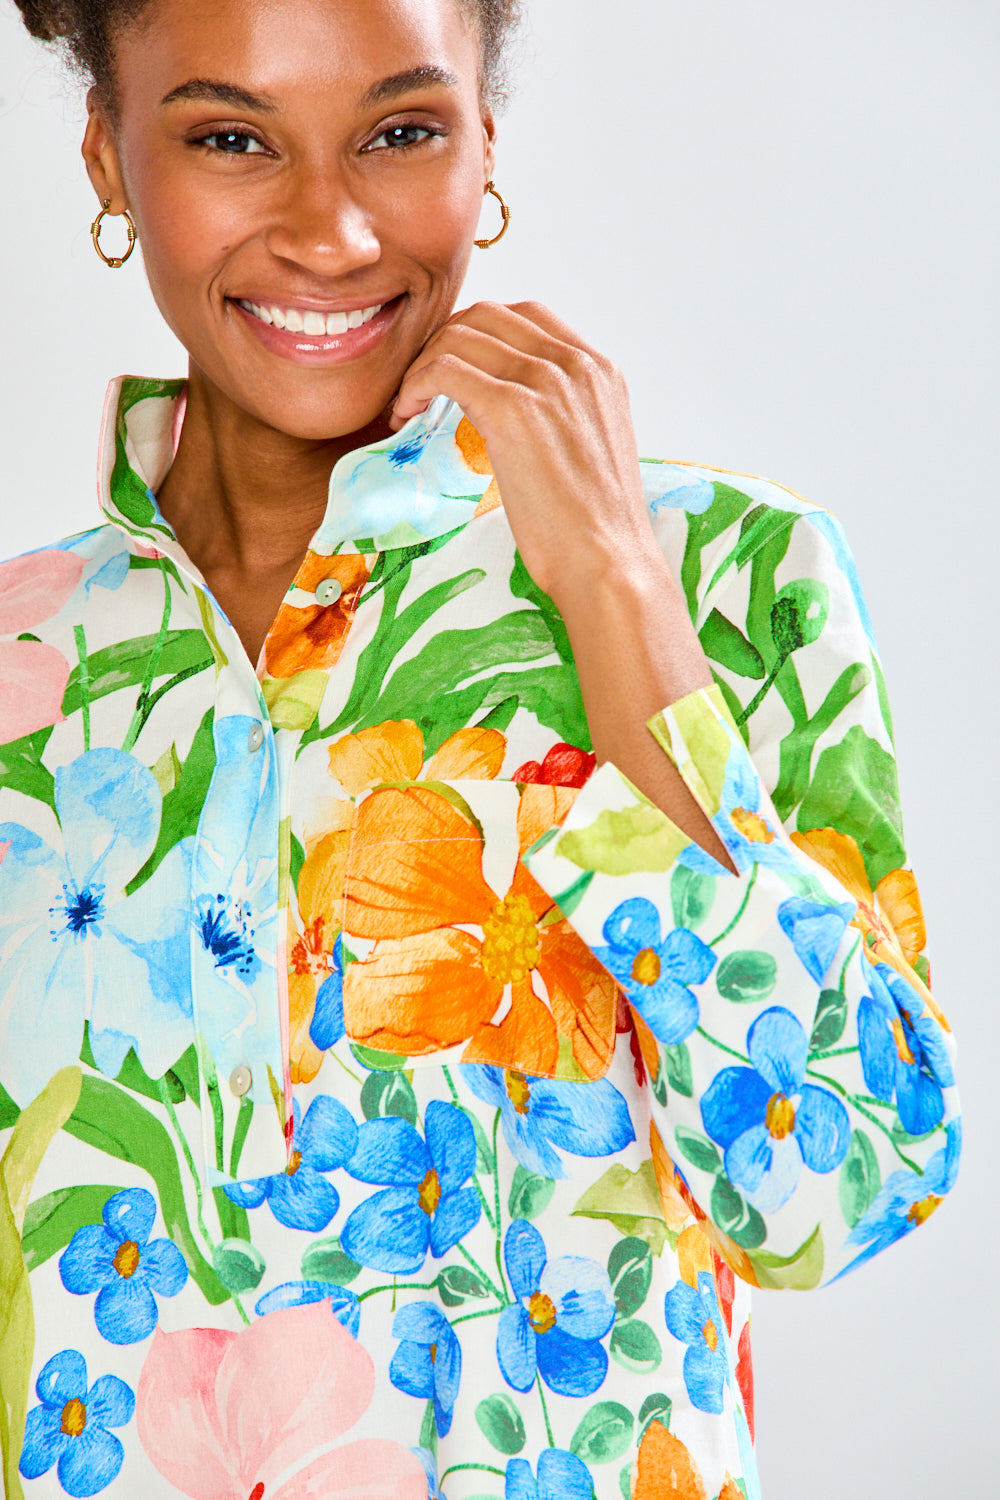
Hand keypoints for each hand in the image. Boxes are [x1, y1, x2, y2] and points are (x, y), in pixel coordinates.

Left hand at [389, 301, 660, 605]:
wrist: (609, 564)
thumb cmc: (595, 531)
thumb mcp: (588, 453)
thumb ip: (561, 419)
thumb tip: (516, 422)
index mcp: (600, 372)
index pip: (526, 318)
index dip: (477, 336)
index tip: (452, 370)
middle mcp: (577, 366)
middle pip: (488, 316)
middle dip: (443, 343)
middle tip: (420, 385)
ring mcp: (547, 382)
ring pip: (461, 337)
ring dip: (422, 364)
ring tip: (408, 404)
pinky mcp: (513, 410)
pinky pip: (444, 369)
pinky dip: (415, 384)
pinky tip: (406, 412)